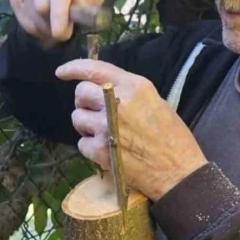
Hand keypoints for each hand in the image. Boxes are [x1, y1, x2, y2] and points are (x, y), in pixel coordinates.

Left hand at [55, 60, 208, 200]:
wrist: (178, 172)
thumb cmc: (173, 137)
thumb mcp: (155, 102)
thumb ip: (128, 93)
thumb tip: (103, 90)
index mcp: (133, 86)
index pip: (94, 69)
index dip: (73, 68)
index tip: (61, 73)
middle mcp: (116, 102)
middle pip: (81, 93)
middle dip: (84, 102)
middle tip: (96, 112)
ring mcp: (106, 127)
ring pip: (77, 117)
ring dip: (86, 125)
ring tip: (104, 134)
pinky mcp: (100, 150)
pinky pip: (81, 143)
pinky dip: (90, 147)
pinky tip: (107, 151)